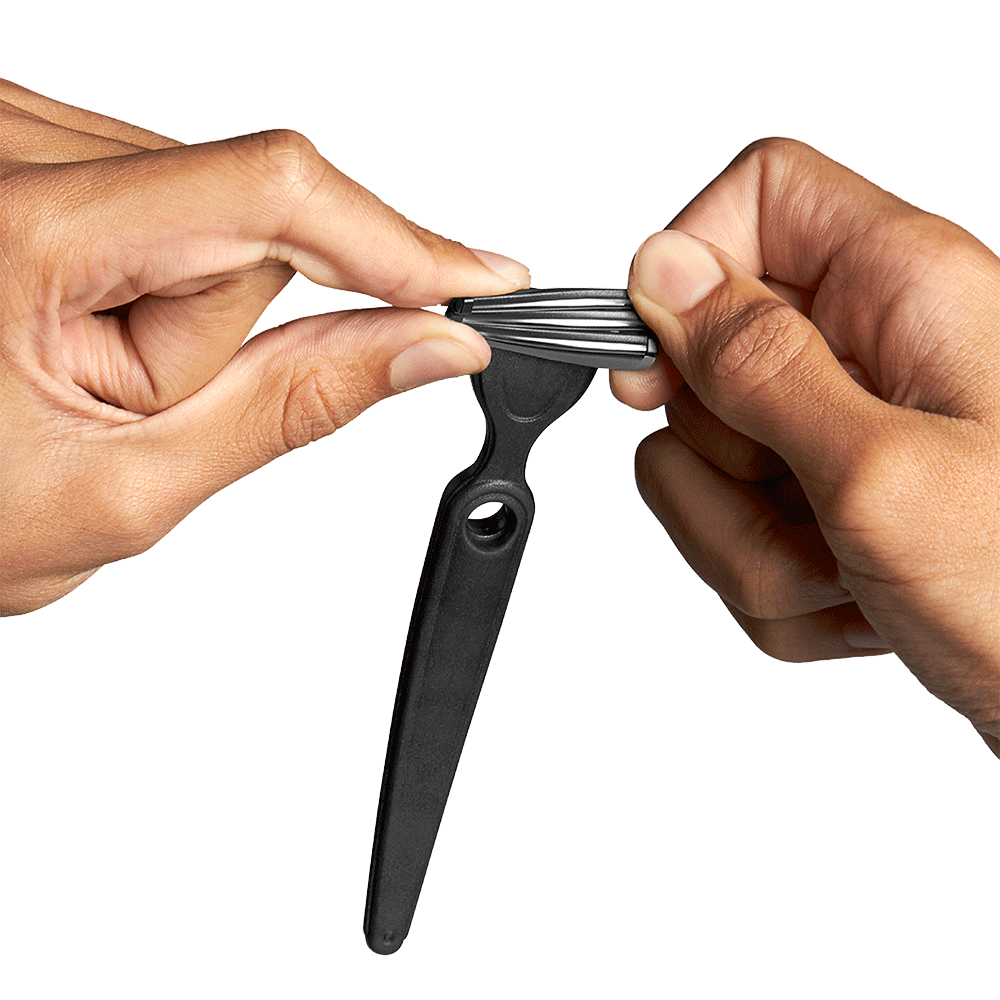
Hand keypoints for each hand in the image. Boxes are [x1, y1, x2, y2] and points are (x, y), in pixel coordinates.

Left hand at [0, 81, 528, 614]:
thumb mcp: (129, 487)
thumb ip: (294, 404)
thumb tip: (426, 347)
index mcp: (25, 235)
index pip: (274, 193)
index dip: (398, 241)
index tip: (480, 282)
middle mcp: (13, 154)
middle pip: (248, 210)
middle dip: (241, 323)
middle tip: (154, 405)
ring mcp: (18, 145)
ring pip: (214, 209)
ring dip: (197, 307)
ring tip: (100, 375)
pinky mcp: (32, 155)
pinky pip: (170, 202)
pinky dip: (164, 279)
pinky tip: (91, 334)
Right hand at [610, 139, 998, 755]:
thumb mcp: (881, 470)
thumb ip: (759, 362)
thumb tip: (663, 270)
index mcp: (900, 288)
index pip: (752, 200)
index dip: (681, 271)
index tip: (652, 371)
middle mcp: (869, 349)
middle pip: (707, 363)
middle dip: (727, 466)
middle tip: (810, 507)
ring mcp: (845, 433)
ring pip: (710, 468)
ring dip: (758, 545)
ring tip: (851, 575)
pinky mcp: (830, 502)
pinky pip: (738, 535)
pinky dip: (785, 590)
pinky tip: (860, 604)